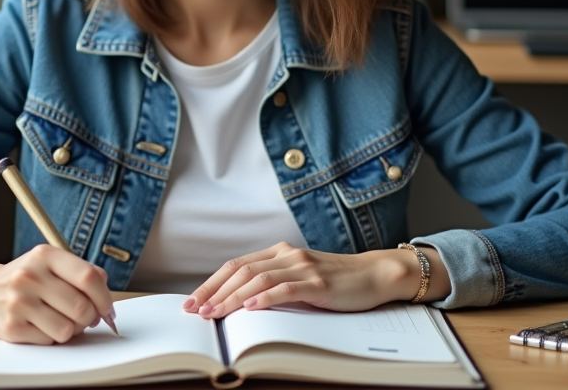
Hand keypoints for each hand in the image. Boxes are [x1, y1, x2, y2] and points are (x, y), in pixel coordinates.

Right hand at [0, 244, 114, 343]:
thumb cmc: (24, 278)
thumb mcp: (49, 263)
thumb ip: (80, 271)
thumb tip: (106, 294)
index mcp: (45, 255)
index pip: (88, 277)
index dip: (104, 297)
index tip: (107, 308)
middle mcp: (30, 276)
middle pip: (81, 307)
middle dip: (90, 318)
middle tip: (86, 318)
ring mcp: (19, 302)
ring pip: (67, 329)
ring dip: (71, 330)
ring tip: (61, 320)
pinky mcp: (11, 327)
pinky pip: (49, 341)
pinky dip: (51, 337)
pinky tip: (42, 326)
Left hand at [182, 241, 446, 318]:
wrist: (375, 275)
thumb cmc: (337, 282)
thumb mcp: (301, 279)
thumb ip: (275, 284)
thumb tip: (240, 305)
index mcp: (279, 253)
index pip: (236, 266)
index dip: (211, 283)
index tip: (192, 301)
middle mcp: (287, 255)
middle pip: (240, 270)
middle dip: (214, 291)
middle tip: (195, 311)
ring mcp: (302, 267)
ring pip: (257, 279)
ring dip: (232, 297)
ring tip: (215, 313)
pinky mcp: (317, 282)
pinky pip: (286, 288)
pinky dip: (266, 297)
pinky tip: (251, 307)